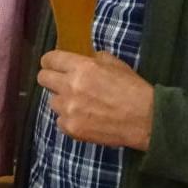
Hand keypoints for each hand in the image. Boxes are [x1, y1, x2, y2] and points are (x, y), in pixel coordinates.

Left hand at [37, 51, 153, 149]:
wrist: (145, 120)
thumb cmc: (133, 89)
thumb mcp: (117, 65)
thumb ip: (95, 60)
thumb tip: (86, 61)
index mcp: (81, 67)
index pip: (50, 59)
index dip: (51, 62)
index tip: (54, 65)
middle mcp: (70, 87)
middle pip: (42, 79)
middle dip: (51, 79)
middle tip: (62, 83)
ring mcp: (68, 109)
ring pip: (52, 102)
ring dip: (62, 101)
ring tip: (80, 105)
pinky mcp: (71, 128)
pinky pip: (60, 121)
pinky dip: (69, 120)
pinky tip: (84, 119)